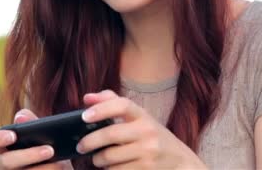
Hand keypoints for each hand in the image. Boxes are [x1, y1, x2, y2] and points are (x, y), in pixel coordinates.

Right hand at [0, 108, 73, 169]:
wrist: (61, 168)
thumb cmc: (48, 148)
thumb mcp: (44, 134)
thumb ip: (32, 122)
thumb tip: (20, 117)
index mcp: (3, 146)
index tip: (13, 136)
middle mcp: (4, 163)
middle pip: (4, 162)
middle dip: (28, 155)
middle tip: (49, 150)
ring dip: (42, 168)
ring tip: (60, 164)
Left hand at [77, 90, 206, 168]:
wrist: (180, 162)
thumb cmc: (153, 137)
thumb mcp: (139, 118)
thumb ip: (113, 103)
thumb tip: (87, 98)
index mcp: (143, 115)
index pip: (122, 105)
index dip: (102, 108)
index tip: (84, 116)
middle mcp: (147, 131)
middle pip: (110, 134)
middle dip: (89, 142)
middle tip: (81, 146)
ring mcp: (148, 151)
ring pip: (110, 157)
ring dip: (98, 160)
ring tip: (98, 158)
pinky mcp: (147, 168)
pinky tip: (111, 167)